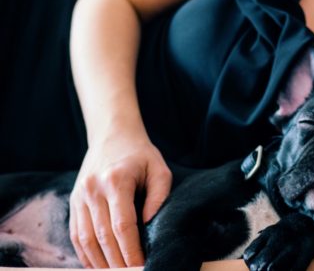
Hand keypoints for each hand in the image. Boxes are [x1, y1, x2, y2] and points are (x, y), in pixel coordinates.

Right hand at [69, 131, 171, 267]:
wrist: (112, 135)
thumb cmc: (140, 154)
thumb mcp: (159, 169)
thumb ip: (158, 196)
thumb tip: (150, 224)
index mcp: (116, 180)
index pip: (122, 224)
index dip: (131, 249)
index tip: (142, 265)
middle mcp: (93, 189)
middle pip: (102, 236)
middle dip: (117, 261)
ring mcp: (80, 196)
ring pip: (85, 239)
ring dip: (100, 262)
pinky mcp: (73, 201)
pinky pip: (76, 234)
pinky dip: (86, 253)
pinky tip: (99, 264)